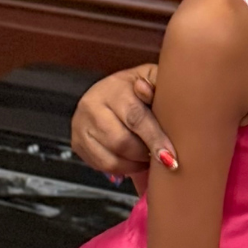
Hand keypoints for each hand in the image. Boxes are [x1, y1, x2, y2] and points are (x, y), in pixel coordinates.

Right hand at [70, 63, 175, 192]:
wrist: (109, 92)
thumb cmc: (137, 88)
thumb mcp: (151, 79)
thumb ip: (156, 84)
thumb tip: (146, 91)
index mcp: (113, 88)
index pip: (134, 117)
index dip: (154, 138)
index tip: (170, 156)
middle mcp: (92, 105)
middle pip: (121, 141)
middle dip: (144, 154)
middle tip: (162, 158)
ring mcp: (81, 125)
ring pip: (110, 158)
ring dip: (134, 165)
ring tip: (148, 160)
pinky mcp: (77, 142)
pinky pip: (102, 165)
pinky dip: (122, 169)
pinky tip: (134, 163)